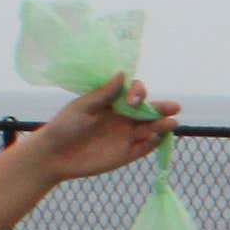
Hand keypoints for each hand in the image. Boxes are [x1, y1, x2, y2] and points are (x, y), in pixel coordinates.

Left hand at [20, 82, 172, 183]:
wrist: (54, 155)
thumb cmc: (65, 126)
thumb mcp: (83, 107)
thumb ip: (104, 94)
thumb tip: (123, 74)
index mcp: (114, 103)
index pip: (135, 94)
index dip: (139, 94)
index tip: (133, 101)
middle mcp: (124, 118)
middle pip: (149, 111)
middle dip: (162, 108)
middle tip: (175, 107)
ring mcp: (126, 137)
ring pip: (151, 129)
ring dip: (162, 126)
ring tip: (173, 123)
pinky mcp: (126, 155)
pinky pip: (145, 148)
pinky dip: (153, 143)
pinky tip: (158, 138)